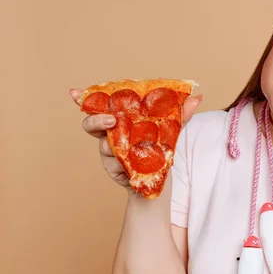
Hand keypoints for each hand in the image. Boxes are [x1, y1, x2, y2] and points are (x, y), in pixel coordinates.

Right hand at [69, 88, 202, 189]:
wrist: (161, 182)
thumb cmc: (161, 151)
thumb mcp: (172, 131)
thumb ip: (180, 115)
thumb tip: (197, 97)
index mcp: (121, 120)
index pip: (100, 106)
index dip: (84, 98)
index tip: (74, 92)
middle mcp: (111, 135)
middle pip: (92, 124)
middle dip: (97, 119)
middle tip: (111, 120)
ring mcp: (110, 153)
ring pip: (105, 146)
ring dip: (117, 147)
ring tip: (133, 151)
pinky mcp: (115, 170)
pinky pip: (115, 166)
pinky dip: (126, 167)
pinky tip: (134, 171)